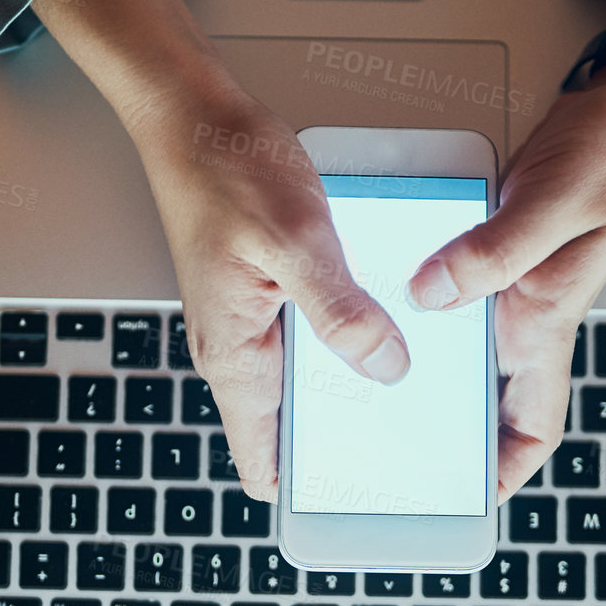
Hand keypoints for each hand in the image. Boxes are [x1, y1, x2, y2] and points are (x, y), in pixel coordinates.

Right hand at [128, 88, 411, 501]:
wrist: (192, 115)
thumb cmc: (224, 169)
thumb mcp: (297, 242)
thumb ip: (341, 312)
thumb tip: (386, 369)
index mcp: (233, 355)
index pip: (263, 461)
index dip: (311, 484)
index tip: (365, 490)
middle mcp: (236, 351)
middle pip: (294, 428)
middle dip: (348, 438)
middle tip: (414, 437)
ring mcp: (249, 324)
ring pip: (308, 381)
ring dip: (351, 384)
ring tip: (414, 381)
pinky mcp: (265, 296)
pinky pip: (311, 337)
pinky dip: (346, 337)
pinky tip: (386, 319)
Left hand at [406, 0, 605, 499]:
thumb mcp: (553, 200)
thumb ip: (493, 252)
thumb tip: (431, 295)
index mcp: (550, 321)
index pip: (534, 424)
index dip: (502, 470)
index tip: (460, 499)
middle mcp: (530, 312)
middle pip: (484, 396)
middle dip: (440, 425)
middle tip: (377, 444)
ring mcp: (513, 280)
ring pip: (461, 345)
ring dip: (422, 362)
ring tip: (359, 379)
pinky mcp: (498, 247)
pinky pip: (453, 289)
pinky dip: (420, 299)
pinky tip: (378, 294)